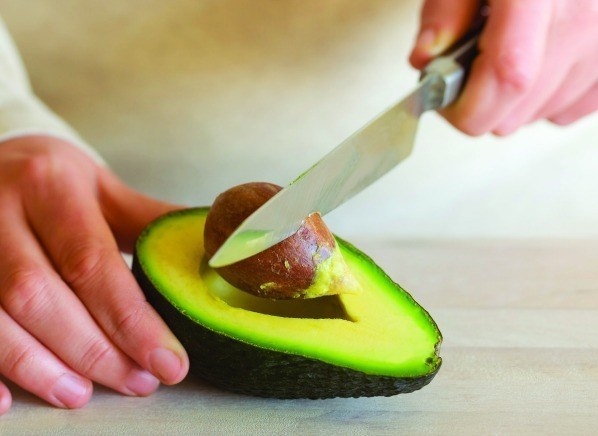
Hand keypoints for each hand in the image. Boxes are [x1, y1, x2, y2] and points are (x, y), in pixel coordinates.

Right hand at [0, 135, 188, 414]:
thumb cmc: (54, 181)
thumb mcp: (103, 188)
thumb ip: (152, 222)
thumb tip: (216, 252)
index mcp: (51, 185)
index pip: (91, 262)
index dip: (129, 319)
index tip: (167, 361)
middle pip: (39, 295)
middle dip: (90, 349)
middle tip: (137, 382)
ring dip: (39, 365)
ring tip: (82, 394)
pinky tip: (8, 401)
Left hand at [409, 0, 597, 134]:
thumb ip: (444, 12)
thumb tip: (426, 60)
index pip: (508, 76)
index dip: (465, 105)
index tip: (441, 97)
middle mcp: (584, 20)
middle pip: (514, 113)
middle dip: (479, 101)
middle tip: (470, 61)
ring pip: (537, 116)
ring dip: (512, 100)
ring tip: (510, 49)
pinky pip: (565, 112)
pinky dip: (544, 99)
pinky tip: (536, 62)